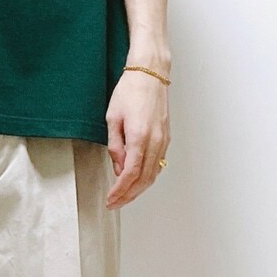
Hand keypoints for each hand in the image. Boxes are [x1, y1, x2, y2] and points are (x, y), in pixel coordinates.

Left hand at [104, 69, 169, 208]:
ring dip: (138, 189)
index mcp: (140, 137)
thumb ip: (115, 146)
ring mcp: (163, 140)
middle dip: (128, 195)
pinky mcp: (166, 138)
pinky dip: (147, 177)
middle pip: (143, 179)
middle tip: (115, 203)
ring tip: (124, 196)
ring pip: (153, 174)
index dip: (120, 191)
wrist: (150, 73)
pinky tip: (138, 180)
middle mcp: (155, 141)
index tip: (111, 199)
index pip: (130, 174)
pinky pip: (158, 164)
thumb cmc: (131, 90)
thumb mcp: (113, 118)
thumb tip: (118, 167)